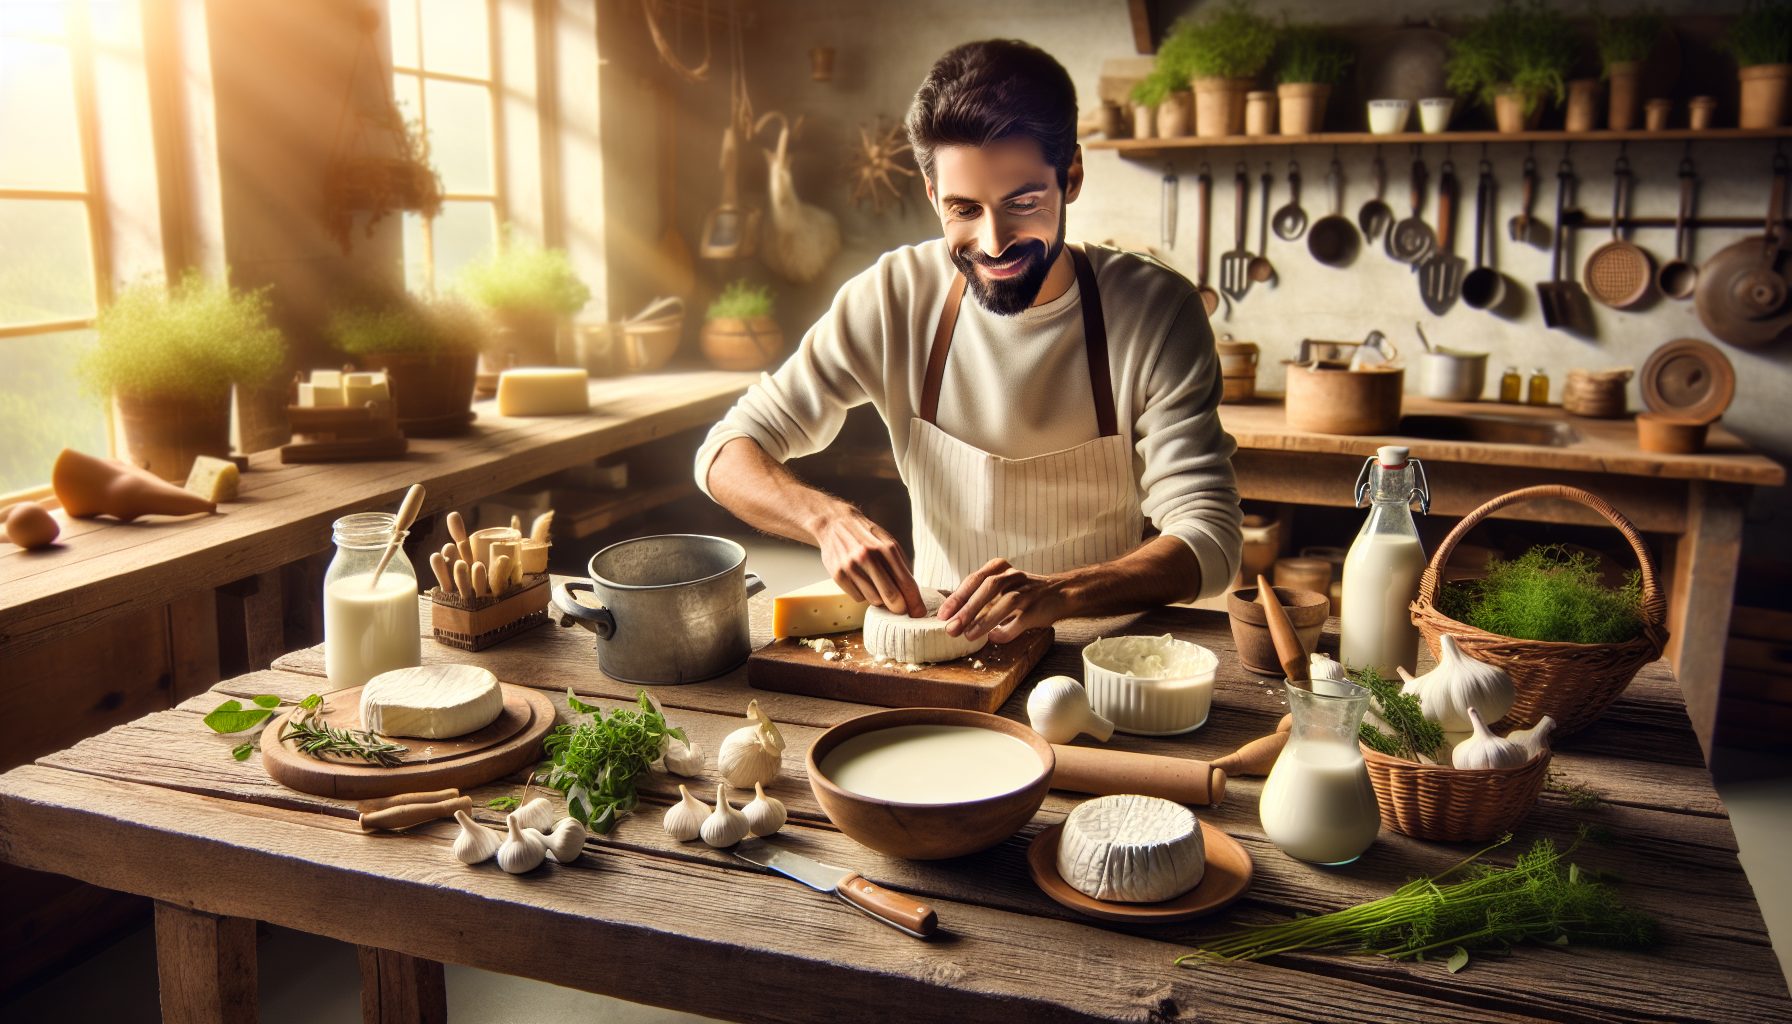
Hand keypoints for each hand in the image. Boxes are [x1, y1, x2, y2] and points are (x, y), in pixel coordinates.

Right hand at [814, 509, 925, 616]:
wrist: (835, 523)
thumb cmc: (867, 536)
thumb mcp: (888, 543)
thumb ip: (900, 566)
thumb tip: (912, 594)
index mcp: (886, 548)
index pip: (906, 582)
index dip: (914, 602)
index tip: (919, 614)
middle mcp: (868, 557)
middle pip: (891, 596)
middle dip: (899, 608)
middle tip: (901, 609)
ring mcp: (851, 566)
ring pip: (874, 600)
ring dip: (879, 598)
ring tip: (876, 585)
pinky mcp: (838, 575)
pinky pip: (858, 598)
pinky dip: (863, 594)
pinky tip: (860, 581)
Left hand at [940, 558, 1065, 643]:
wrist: (1061, 593)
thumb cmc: (1024, 591)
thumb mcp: (1001, 586)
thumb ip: (980, 597)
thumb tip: (954, 618)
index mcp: (1000, 568)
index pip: (974, 579)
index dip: (957, 597)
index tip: (943, 614)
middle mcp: (1014, 576)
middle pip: (988, 587)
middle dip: (967, 608)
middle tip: (951, 627)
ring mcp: (1028, 591)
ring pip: (1006, 602)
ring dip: (985, 620)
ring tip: (968, 635)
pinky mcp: (1038, 608)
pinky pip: (1020, 621)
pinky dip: (1006, 631)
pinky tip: (993, 638)